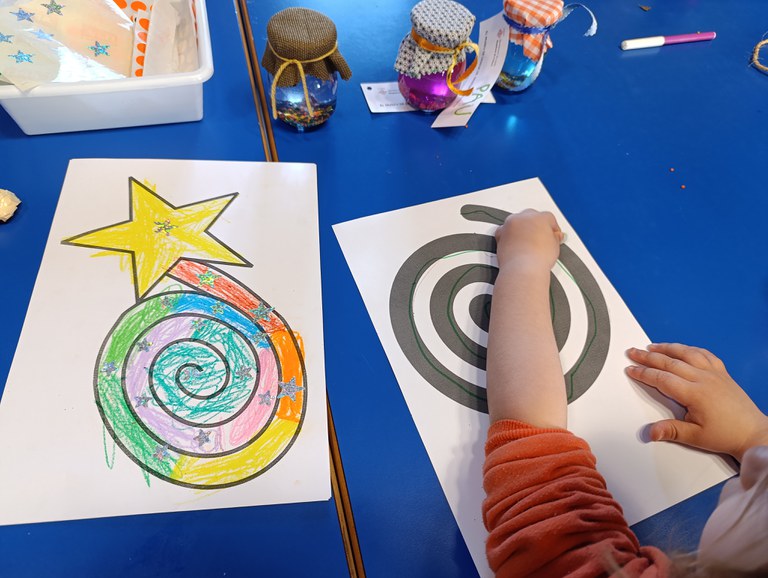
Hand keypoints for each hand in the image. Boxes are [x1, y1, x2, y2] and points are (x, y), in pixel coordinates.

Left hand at [495, 210, 563, 273]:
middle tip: (540, 238)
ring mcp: (511, 224)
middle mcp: (524, 217)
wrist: (523, 268)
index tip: (552, 235)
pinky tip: (515, 245)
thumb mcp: (555, 246)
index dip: (551, 228)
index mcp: (540, 217)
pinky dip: (509, 236)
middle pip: (531, 216)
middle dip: (535, 226)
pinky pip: (505, 231)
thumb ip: (554, 237)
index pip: (548, 218)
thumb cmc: (538, 258)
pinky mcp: (500, 233)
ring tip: (527, 243)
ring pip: (517, 222)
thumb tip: (554, 236)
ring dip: (522, 229)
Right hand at [626, 343, 767, 460]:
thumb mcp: (695, 437)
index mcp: (695, 394)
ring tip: (652, 346)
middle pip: (670, 362)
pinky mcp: (723, 373)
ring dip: (667, 348)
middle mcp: (704, 379)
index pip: (662, 378)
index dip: (644, 373)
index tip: (631, 369)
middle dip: (648, 357)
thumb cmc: (727, 435)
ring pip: (687, 353)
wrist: (753, 433)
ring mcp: (714, 373)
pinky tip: (682, 348)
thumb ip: (671, 431)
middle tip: (633, 352)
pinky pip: (704, 354)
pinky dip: (690, 349)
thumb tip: (651, 432)